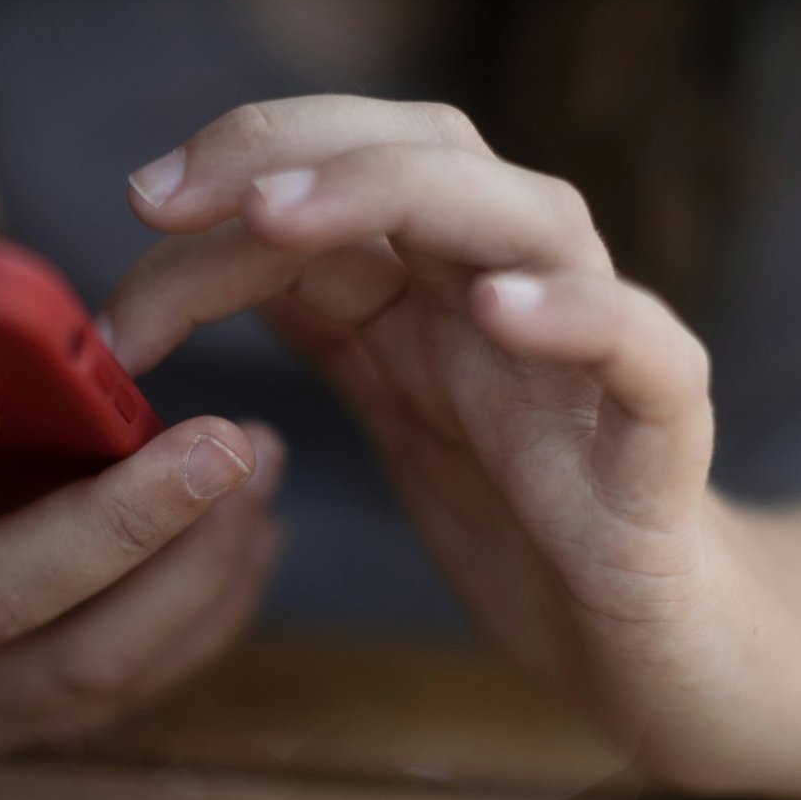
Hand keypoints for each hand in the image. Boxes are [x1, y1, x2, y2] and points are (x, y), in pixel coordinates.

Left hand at [105, 96, 792, 791]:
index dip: (235, 168)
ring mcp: (593, 354)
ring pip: (526, 215)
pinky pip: (643, 349)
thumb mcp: (395, 406)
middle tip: (159, 197)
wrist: (650, 646)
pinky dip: (579, 316)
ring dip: (396, 197)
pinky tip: (498, 308)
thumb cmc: (520, 518)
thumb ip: (327, 321)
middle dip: (285, 153)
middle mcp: (515, 288)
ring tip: (279, 219)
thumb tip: (197, 254)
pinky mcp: (664, 439)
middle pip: (423, 156)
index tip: (136, 206)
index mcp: (442, 281)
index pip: (342, 173)